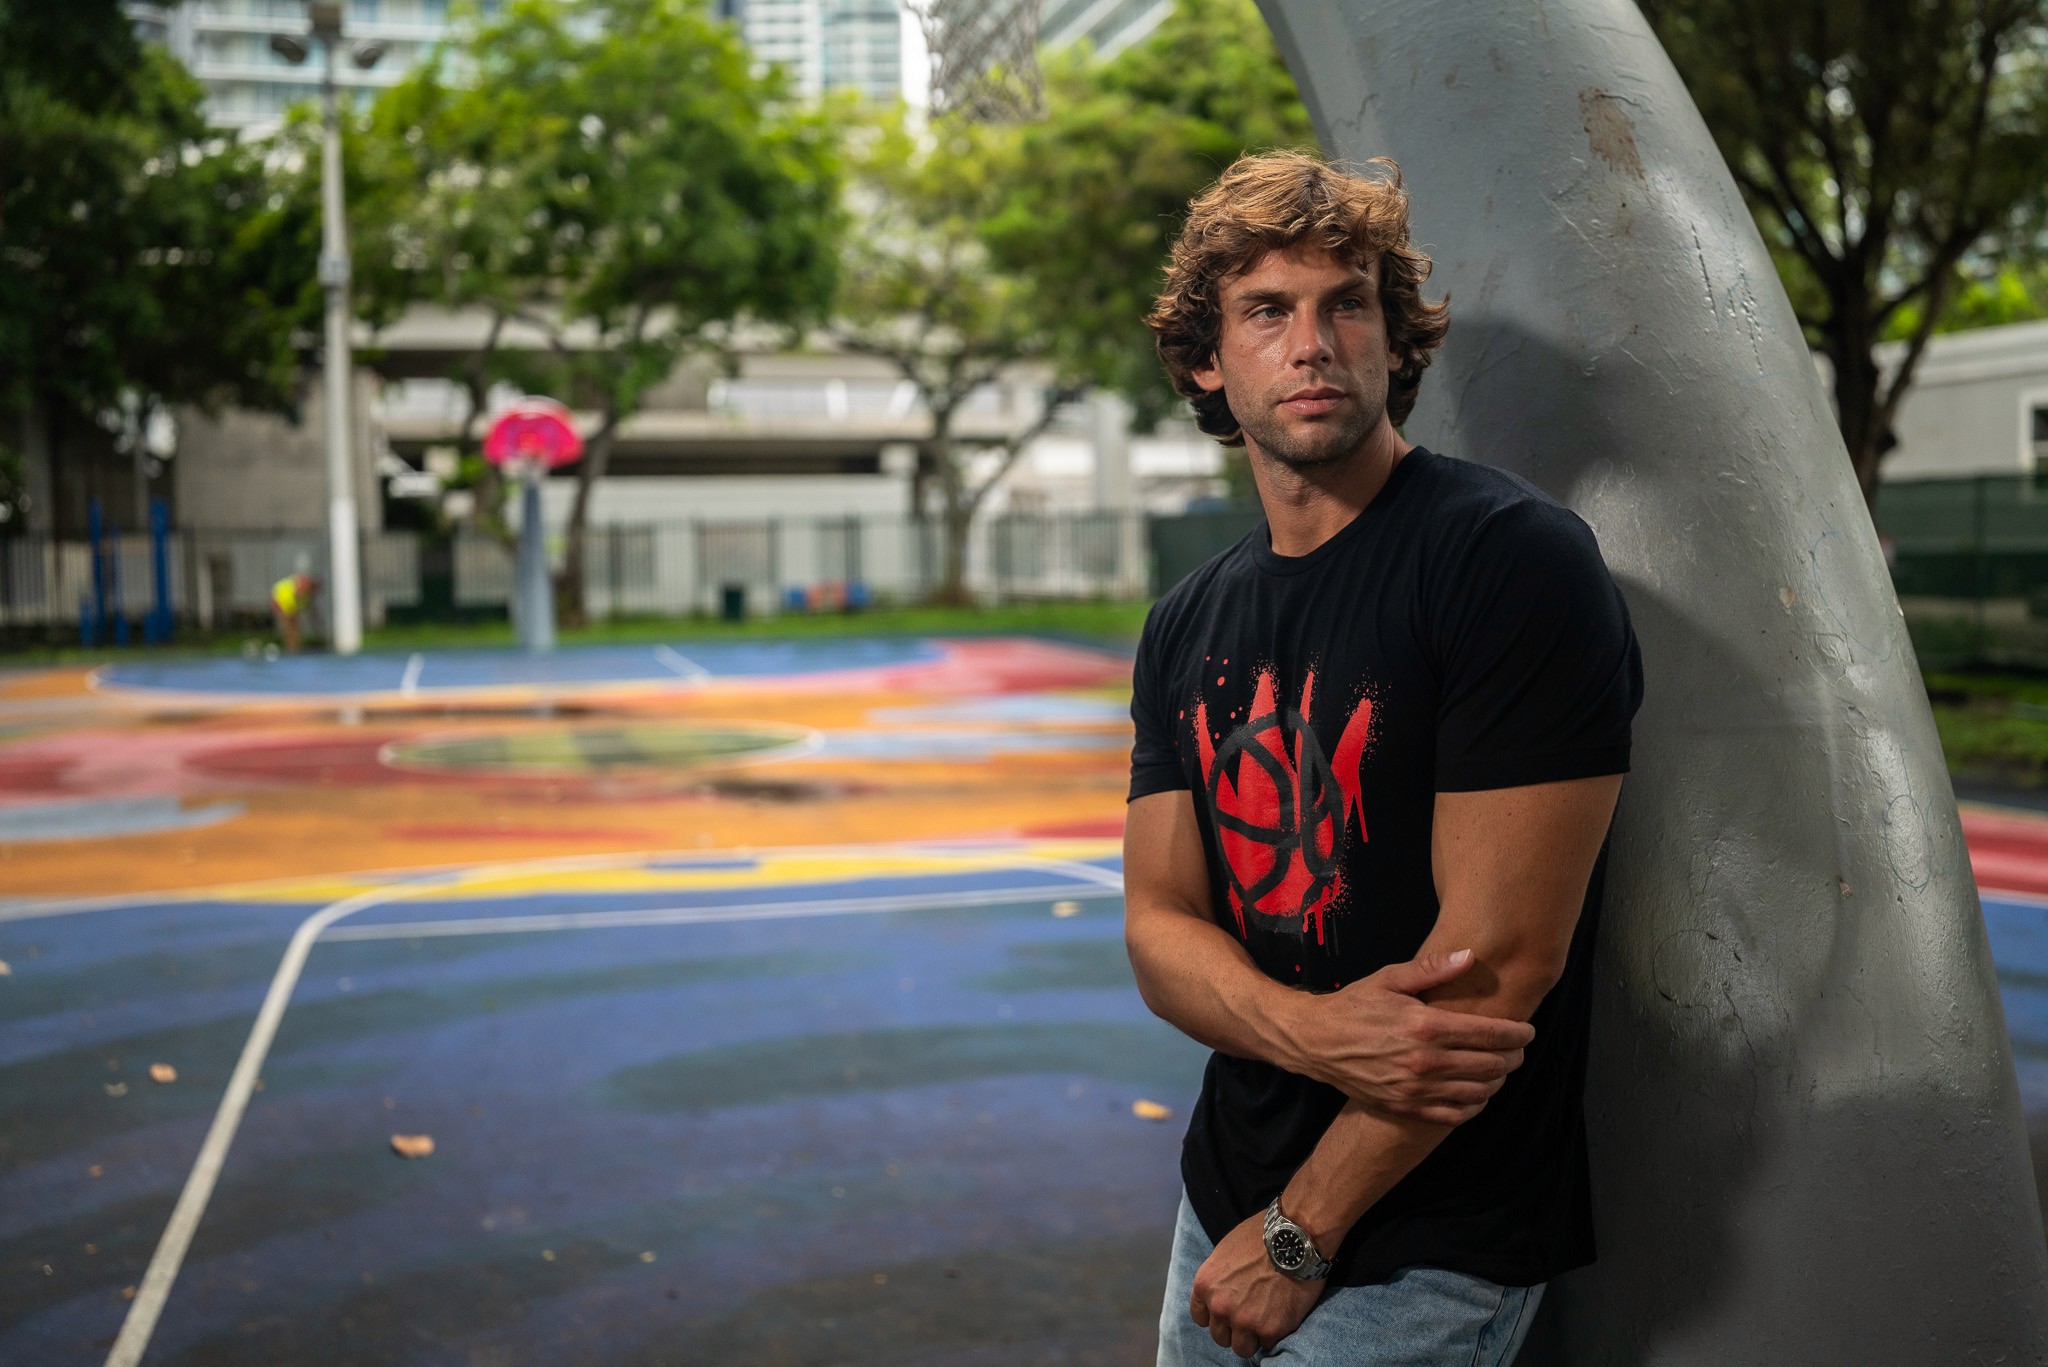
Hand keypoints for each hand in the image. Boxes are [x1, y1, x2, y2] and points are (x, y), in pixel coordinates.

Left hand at [1190, 1210, 1322, 1358]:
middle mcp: (1220, 1307)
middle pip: (1220, 1336)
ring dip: (1252, 1337)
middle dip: (1234, 1328)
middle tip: (1251, 1315)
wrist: (1295, 1238)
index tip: (1228, 1312)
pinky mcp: (1269, 1330)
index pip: (1200, 1318)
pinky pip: (1267, 1344)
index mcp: (1205, 1285)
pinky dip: (1274, 1334)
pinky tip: (1281, 1315)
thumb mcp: (1226, 1251)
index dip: (1215, 1316)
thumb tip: (1221, 1292)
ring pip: (1241, 1348)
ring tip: (1265, 1320)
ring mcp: (1244, 1320)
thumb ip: (1219, 1278)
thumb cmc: (1262, 1236)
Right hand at [1288, 949, 1533, 1123]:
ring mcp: (1417, 1088)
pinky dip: (1474, 1105)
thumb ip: (1433, 968)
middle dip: (1514, 1057)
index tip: (1527, 1030)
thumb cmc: (1355, 1005)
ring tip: (1498, 1068)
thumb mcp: (1390, 978)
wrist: (1316, 1042)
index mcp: (1426, 1025)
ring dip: (1497, 1081)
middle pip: (1492, 1065)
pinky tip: (1476, 1093)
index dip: (1518, 1033)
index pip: (1491, 1034)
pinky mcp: (1407, 1106)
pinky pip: (1454, 1114)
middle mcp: (1426, 1061)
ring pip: (1479, 1092)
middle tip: (1517, 1049)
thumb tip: (1471, 956)